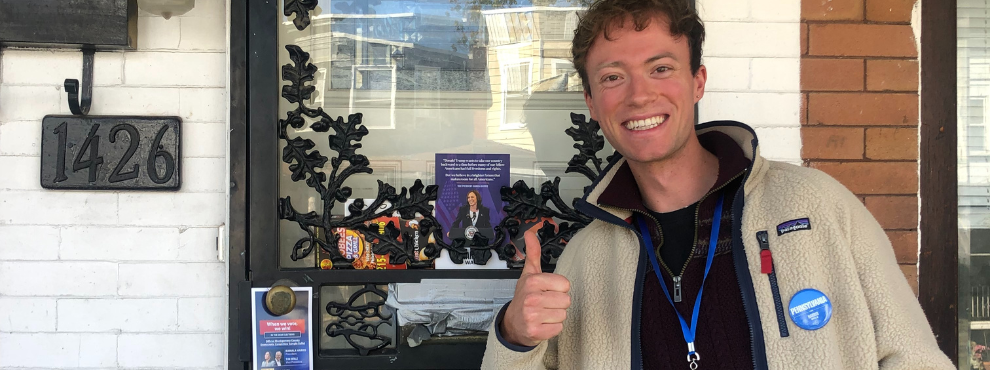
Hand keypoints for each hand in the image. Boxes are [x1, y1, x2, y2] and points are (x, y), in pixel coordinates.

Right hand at [500, 227, 570, 346]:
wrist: (513, 323)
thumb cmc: (523, 298)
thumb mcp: (528, 274)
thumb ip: (533, 253)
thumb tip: (531, 233)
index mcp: (532, 282)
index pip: (565, 284)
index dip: (558, 289)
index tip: (547, 291)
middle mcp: (531, 298)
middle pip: (566, 300)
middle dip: (558, 303)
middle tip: (545, 303)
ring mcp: (532, 316)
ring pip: (563, 315)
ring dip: (555, 316)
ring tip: (544, 313)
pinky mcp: (535, 332)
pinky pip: (558, 328)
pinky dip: (552, 328)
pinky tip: (542, 324)